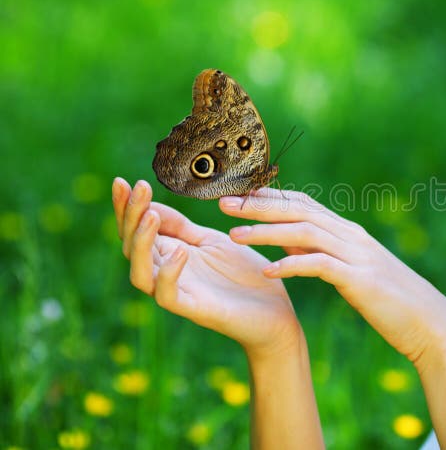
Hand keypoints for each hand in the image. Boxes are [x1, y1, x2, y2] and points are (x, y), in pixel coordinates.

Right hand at [112, 178, 301, 357]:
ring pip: (141, 273)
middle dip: (131, 216)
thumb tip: (151, 205)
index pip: (137, 229)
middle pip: (132, 247)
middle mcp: (167, 274)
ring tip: (152, 216)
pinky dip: (169, 274)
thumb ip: (182, 228)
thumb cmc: (244, 276)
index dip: (126, 207)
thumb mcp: (213, 242)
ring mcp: (180, 292)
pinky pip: (167, 296)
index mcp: (171, 254)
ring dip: (142, 243)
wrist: (276, 312)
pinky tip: (180, 252)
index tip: (123, 181)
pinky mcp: (195, 310)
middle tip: (138, 187)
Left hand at [220, 188, 445, 363]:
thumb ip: (321, 253)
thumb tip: (287, 243)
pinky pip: (319, 266)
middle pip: (298, 210)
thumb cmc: (389, 300)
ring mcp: (357, 255)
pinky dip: (291, 265)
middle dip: (258, 206)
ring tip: (234, 236)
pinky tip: (266, 271)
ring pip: (304, 232)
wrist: (428, 322)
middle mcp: (351, 235)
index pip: (302, 203)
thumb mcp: (351, 272)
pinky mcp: (359, 279)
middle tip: (222, 204)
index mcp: (347, 232)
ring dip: (266, 232)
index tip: (235, 196)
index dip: (267, 197)